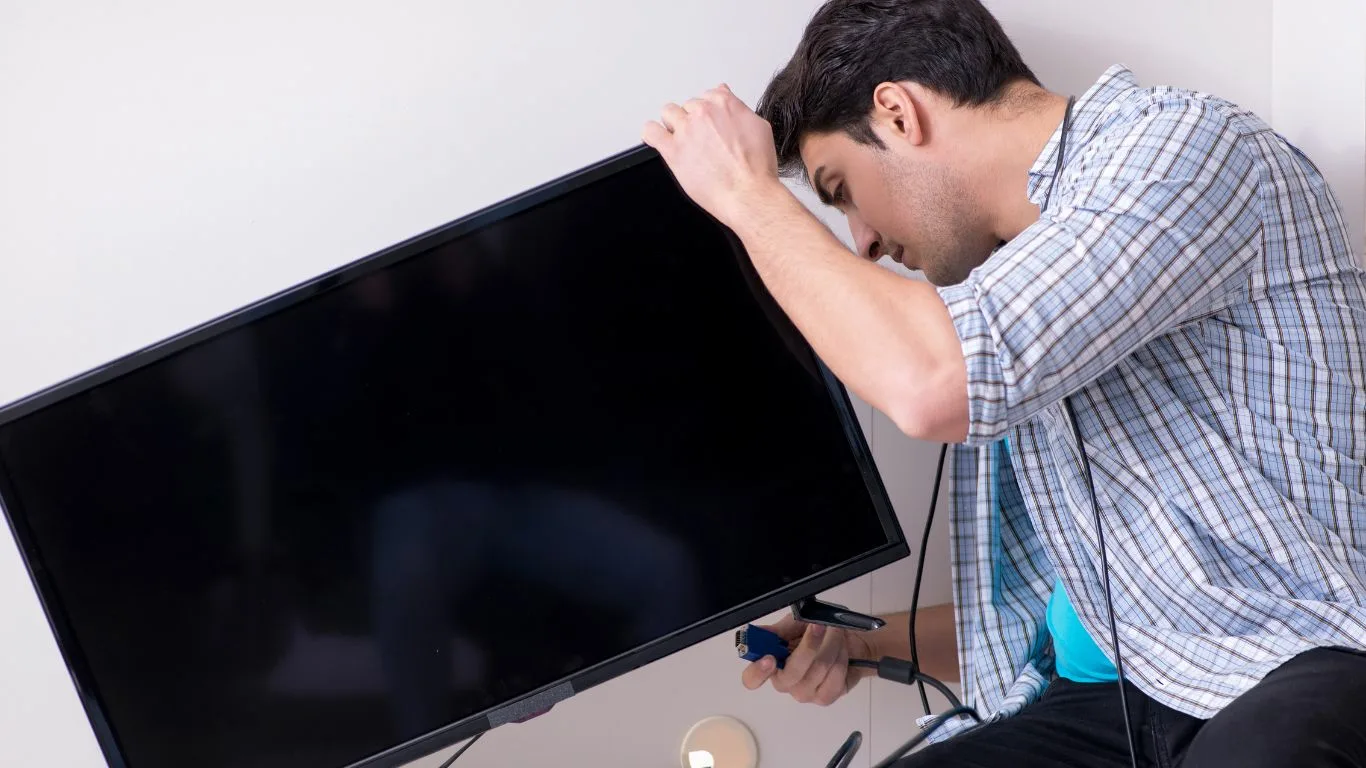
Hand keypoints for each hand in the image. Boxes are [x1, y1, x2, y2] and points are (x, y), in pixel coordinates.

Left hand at [642, 84, 784, 228]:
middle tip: (702, 140)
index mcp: (724, 104)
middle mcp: (703, 113)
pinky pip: (650, 131)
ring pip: (668, 113)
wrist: (747, 193)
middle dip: (693, 120)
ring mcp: (686, 130)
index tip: (712, 124)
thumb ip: (739, 110)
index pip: (707, 96)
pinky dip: (651, 134)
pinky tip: (658, 141)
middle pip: (688, 106)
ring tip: (682, 140)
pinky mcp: (672, 150)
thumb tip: (729, 101)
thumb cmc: (756, 168)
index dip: (709, 112)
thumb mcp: (759, 128)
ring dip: (673, 124)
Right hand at [740, 615, 874, 706]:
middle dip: (808, 647)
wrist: (848, 640)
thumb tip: (758, 633)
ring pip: (816, 673)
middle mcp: (785, 683)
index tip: (769, 658)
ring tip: (835, 634)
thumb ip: (777, 630)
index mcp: (771, 664)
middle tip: (819, 626)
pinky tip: (841, 653)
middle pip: (790, 676)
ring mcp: (805, 693)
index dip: (758, 672)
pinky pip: (833, 681)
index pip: (752, 679)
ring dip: (830, 647)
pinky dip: (840, 661)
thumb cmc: (819, 632)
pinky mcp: (826, 698)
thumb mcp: (796, 624)